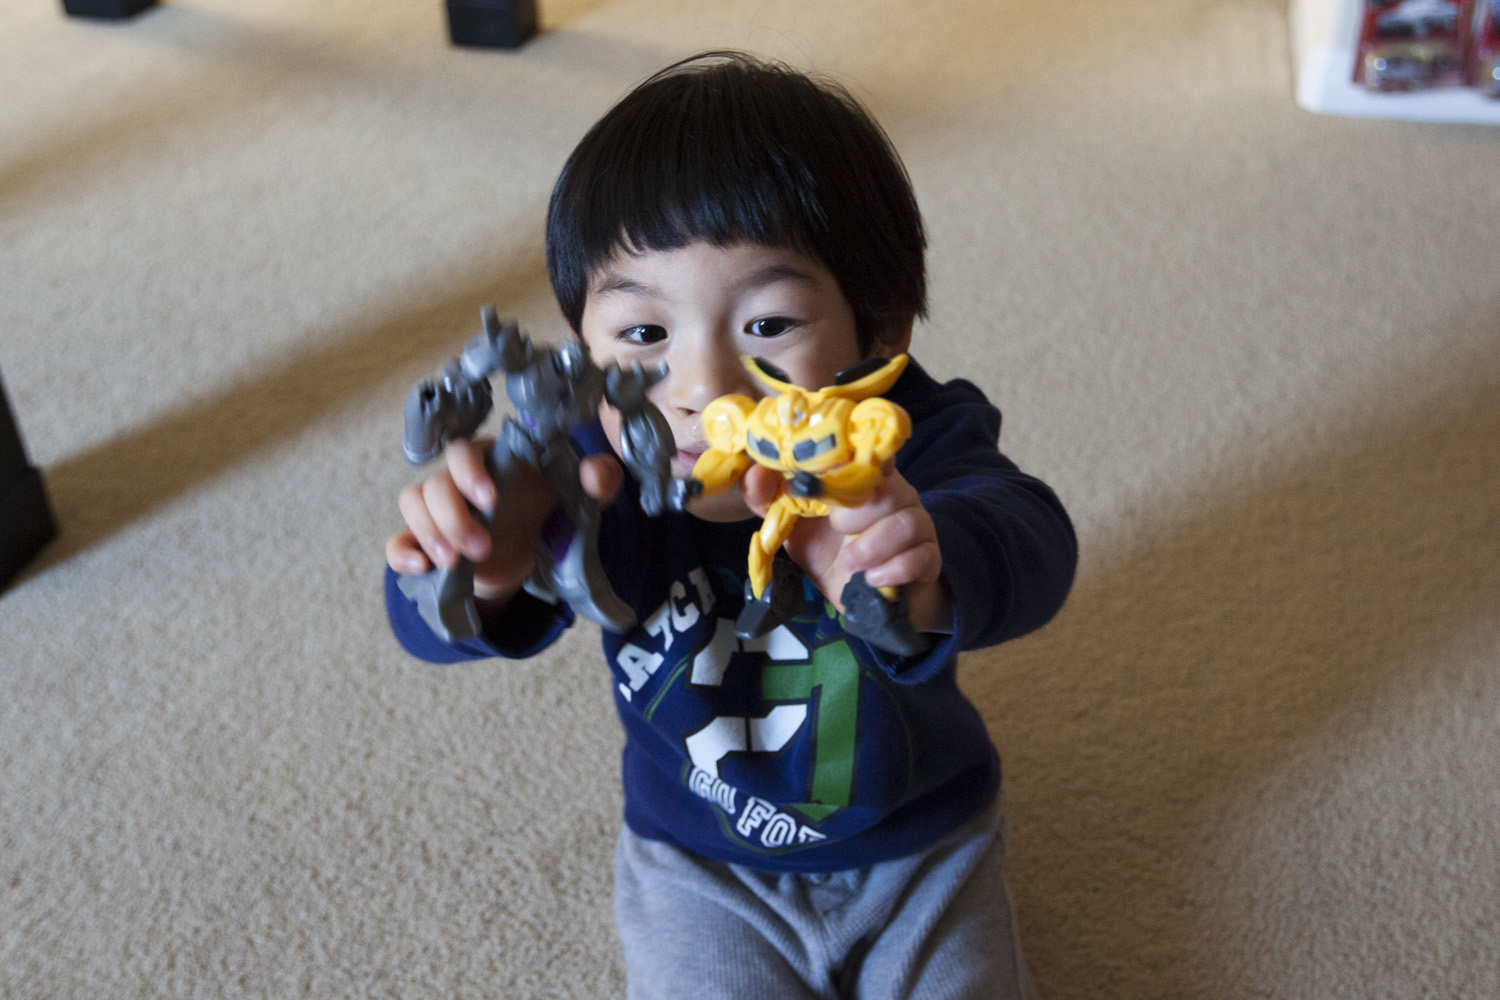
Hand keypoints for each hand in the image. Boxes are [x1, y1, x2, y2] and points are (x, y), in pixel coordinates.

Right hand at [386, 437, 623, 603]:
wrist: (535, 551)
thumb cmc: (552, 509)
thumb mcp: (581, 496)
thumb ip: (598, 479)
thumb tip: (596, 473)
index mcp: (492, 460)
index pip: (463, 451)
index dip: (470, 471)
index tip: (491, 499)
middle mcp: (459, 481)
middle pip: (434, 484)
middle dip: (453, 518)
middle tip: (482, 548)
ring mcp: (440, 511)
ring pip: (413, 505)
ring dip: (431, 534)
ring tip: (456, 564)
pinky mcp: (429, 542)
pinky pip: (398, 540)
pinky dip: (401, 553)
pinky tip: (421, 567)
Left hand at [742, 462, 950, 632]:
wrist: (860, 598)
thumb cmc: (828, 551)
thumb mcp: (791, 524)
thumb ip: (768, 497)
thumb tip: (755, 470)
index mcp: (865, 477)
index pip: (871, 449)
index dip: (855, 454)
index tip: (830, 470)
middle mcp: (896, 494)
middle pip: (888, 489)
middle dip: (856, 512)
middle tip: (836, 528)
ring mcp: (917, 526)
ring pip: (907, 523)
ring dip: (872, 546)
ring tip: (850, 563)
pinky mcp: (929, 560)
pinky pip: (921, 557)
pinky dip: (893, 570)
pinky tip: (872, 581)